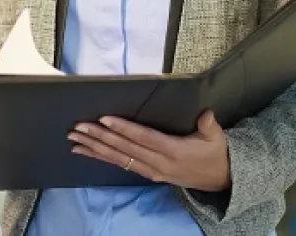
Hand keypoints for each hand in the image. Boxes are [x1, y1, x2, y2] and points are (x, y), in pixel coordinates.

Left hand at [69, 111, 230, 191]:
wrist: (221, 181)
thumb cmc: (215, 154)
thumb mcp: (216, 138)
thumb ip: (209, 126)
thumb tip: (206, 114)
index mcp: (173, 151)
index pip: (143, 137)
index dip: (123, 128)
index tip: (104, 119)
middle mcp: (158, 162)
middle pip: (124, 148)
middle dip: (100, 136)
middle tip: (79, 126)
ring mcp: (151, 170)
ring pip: (118, 158)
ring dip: (95, 147)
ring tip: (75, 139)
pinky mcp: (147, 174)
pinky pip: (121, 164)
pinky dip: (101, 157)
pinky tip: (84, 151)